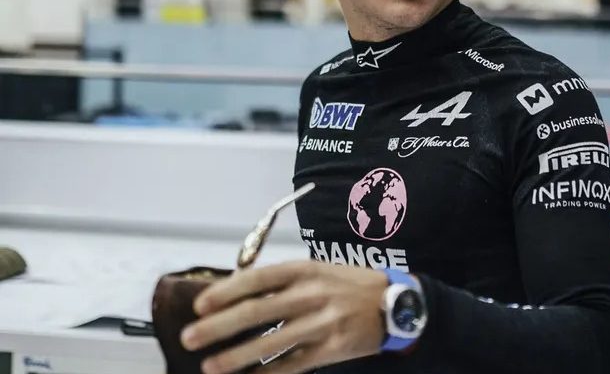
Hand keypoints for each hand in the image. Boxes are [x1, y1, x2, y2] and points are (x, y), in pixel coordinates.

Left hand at [180, 260, 387, 373]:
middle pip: (257, 311)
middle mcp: (312, 294)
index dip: (225, 292)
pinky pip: (293, 364)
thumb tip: (237, 293)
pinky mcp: (332, 349)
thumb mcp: (318, 271)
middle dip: (219, 327)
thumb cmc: (349, 285)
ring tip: (210, 366)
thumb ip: (282, 281)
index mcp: (305, 270)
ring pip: (271, 342)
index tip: (199, 305)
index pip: (257, 279)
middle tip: (190, 338)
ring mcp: (323, 323)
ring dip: (236, 357)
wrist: (394, 303)